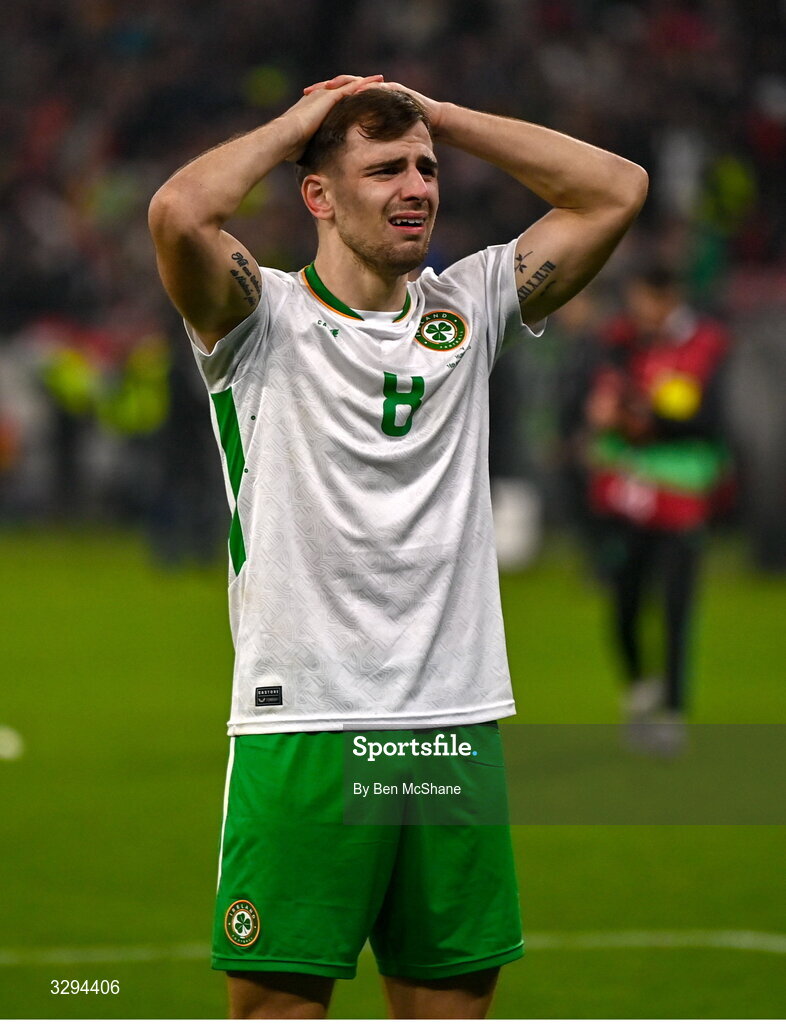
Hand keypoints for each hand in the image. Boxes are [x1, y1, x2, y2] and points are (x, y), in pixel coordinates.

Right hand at [278, 74, 384, 160]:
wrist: (284, 137)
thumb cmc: (291, 147)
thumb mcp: (308, 146)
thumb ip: (317, 148)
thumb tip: (321, 167)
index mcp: (315, 105)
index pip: (335, 97)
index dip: (349, 97)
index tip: (361, 99)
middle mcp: (321, 95)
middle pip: (344, 86)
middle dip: (360, 86)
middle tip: (376, 85)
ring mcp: (325, 94)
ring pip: (351, 83)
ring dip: (367, 82)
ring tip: (382, 81)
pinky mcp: (330, 96)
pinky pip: (353, 87)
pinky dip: (366, 84)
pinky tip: (378, 83)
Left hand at [304, 76, 445, 135]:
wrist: (431, 121)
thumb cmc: (406, 134)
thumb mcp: (378, 141)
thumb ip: (362, 144)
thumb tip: (342, 161)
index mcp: (361, 104)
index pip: (335, 101)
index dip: (319, 104)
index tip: (302, 108)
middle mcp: (367, 92)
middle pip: (340, 88)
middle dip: (323, 90)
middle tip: (306, 93)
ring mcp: (378, 88)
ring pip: (354, 82)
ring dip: (339, 85)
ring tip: (325, 88)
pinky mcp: (390, 87)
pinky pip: (373, 86)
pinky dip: (362, 87)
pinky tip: (351, 90)